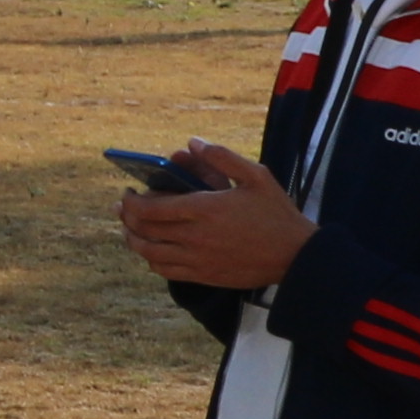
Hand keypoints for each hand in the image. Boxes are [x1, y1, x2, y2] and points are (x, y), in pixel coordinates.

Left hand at [118, 139, 310, 292]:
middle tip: (123, 207)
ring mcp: (197, 259)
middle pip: (144, 230)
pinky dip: (151, 260)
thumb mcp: (256, 175)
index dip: (132, 201)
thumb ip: (222, 157)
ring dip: (133, 240)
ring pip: (149, 253)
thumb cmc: (276, 213)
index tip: (129, 192)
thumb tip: (193, 143)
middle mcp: (195, 236)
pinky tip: (152, 250)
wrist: (295, 256)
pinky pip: (165, 270)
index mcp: (204, 209)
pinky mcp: (204, 275)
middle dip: (127, 217)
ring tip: (129, 229)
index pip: (151, 208)